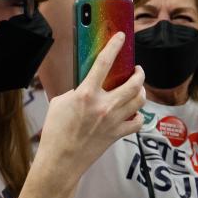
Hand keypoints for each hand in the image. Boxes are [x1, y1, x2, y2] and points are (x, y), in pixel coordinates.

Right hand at [36, 33, 145, 176]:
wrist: (60, 161)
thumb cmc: (55, 132)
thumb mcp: (60, 103)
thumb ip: (77, 90)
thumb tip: (90, 83)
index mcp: (86, 94)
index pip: (104, 62)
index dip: (114, 46)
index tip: (120, 37)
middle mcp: (104, 105)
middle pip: (134, 83)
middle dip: (139, 73)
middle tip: (137, 70)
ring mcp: (113, 120)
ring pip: (140, 100)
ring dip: (141, 90)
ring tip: (137, 87)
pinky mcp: (118, 134)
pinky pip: (138, 121)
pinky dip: (138, 115)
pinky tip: (133, 112)